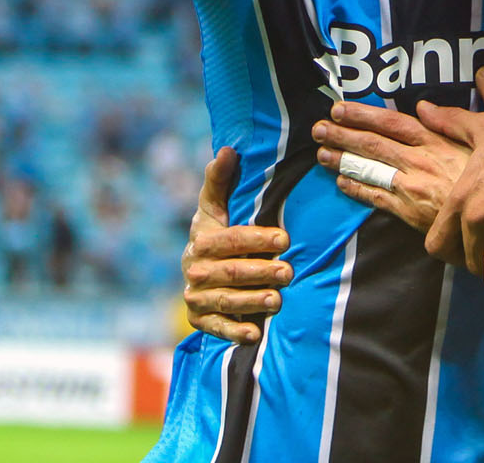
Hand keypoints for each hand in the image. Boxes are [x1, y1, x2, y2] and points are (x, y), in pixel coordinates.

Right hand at [182, 147, 291, 344]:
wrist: (197, 274)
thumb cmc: (216, 234)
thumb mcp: (215, 208)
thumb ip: (219, 181)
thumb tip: (227, 150)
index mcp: (200, 240)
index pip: (230, 239)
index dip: (256, 239)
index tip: (284, 238)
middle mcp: (195, 270)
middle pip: (231, 272)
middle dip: (261, 272)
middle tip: (289, 271)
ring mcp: (196, 297)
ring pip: (227, 300)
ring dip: (253, 301)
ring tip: (278, 299)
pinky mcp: (201, 321)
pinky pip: (218, 328)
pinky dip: (235, 332)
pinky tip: (255, 333)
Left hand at [314, 103, 470, 234]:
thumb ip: (475, 108)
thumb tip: (449, 93)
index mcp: (438, 140)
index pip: (392, 122)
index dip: (363, 115)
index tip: (340, 109)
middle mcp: (421, 161)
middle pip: (374, 144)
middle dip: (343, 135)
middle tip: (318, 129)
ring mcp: (415, 188)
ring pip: (371, 170)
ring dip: (343, 161)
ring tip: (321, 154)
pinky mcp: (414, 213)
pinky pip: (379, 199)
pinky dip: (358, 190)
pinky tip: (342, 183)